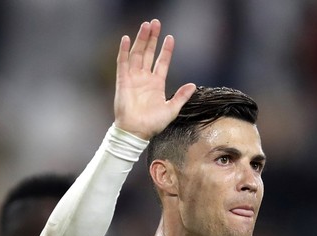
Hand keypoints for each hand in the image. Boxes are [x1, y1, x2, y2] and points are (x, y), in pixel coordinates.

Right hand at [113, 19, 195, 139]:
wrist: (137, 132)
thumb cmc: (153, 124)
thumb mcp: (172, 109)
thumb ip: (181, 96)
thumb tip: (193, 85)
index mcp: (156, 84)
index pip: (162, 62)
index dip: (166, 50)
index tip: (170, 37)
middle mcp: (144, 78)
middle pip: (149, 53)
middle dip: (152, 38)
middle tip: (156, 23)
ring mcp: (133, 78)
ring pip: (137, 54)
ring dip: (141, 40)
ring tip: (146, 26)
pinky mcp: (122, 81)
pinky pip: (122, 63)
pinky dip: (123, 51)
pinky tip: (126, 39)